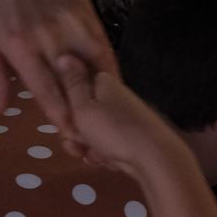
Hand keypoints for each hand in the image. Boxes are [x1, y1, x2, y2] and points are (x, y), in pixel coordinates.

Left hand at [0, 0, 118, 130]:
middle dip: (87, 110)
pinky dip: (109, 61)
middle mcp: (48, 34)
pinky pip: (101, 40)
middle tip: (97, 135)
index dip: (62, 117)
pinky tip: (114, 78)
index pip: (47, 90)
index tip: (73, 138)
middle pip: (75, 81)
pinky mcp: (84, 5)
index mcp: (19, 45)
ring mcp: (70, 18)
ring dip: (105, 88)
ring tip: (115, 111)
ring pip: (96, 61)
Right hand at [54, 54, 189, 180]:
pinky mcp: (131, 134)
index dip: (65, 108)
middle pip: (83, 113)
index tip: (64, 124)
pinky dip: (105, 153)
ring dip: (89, 146)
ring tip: (95, 155)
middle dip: (76, 133)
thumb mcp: (83, 107)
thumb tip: (62, 55)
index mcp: (103, 82)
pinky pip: (109, 143)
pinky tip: (108, 161)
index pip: (74, 88)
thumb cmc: (114, 130)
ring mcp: (124, 115)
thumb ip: (71, 83)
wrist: (155, 157)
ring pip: (94, 131)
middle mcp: (115, 95)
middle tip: (78, 145)